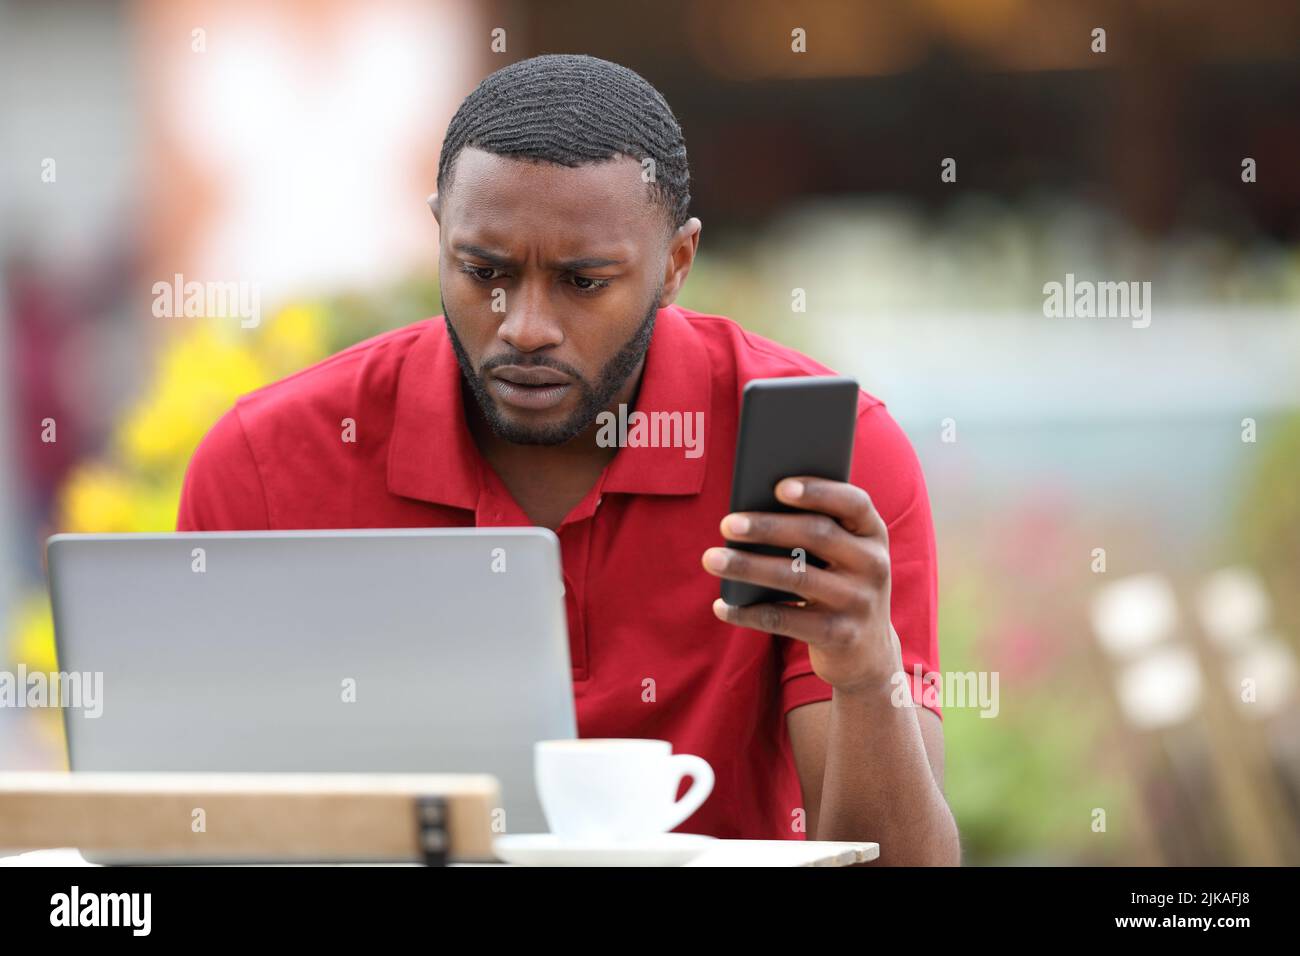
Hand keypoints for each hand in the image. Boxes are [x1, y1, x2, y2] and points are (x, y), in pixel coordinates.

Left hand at [701, 476, 901, 694]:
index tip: (778, 487)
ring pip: (796, 577)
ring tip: (712, 558)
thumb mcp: (841, 555)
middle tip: (727, 524)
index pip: (852, 503)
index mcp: (873, 533)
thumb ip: (813, 530)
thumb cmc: (838, 583)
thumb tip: (750, 513)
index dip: (818, 492)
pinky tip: (722, 605)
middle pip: (817, 535)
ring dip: (748, 566)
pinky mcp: (840, 635)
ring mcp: (859, 601)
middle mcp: (873, 564)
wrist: (867, 651)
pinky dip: (748, 613)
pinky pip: (785, 619)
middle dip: (768, 528)